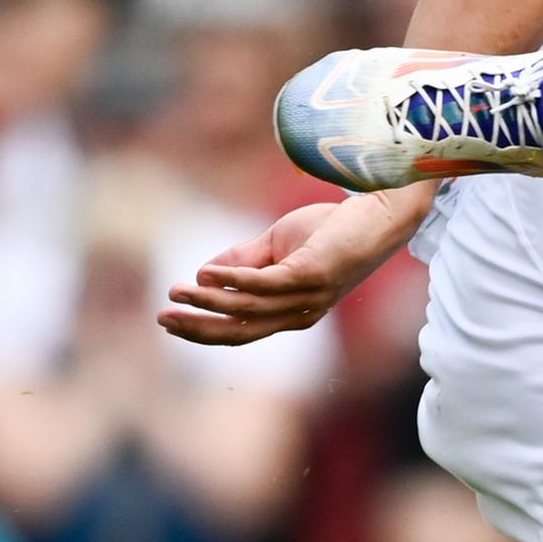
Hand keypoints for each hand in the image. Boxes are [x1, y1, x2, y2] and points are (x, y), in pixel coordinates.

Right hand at [159, 191, 423, 346]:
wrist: (379, 210)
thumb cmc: (333, 228)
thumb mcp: (279, 246)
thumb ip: (243, 261)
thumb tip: (203, 273)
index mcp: (293, 313)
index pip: (241, 331)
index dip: (204, 330)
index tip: (171, 320)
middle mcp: (300, 313)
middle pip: (240, 332)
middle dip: (198, 328)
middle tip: (163, 318)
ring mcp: (307, 296)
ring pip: (246, 309)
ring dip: (206, 301)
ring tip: (176, 290)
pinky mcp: (311, 274)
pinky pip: (263, 283)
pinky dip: (231, 279)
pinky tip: (206, 273)